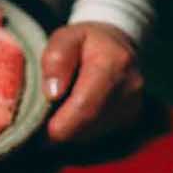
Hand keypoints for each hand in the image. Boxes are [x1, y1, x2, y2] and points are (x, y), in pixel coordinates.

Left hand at [40, 22, 143, 142]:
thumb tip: (53, 94)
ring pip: (93, 133)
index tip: (38, 130)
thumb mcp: (65, 38)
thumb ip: (56, 60)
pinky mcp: (132, 119)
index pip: (85, 106)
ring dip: (71, 131)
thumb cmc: (86, 42)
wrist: (117, 46)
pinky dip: (82, 131)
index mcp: (113, 63)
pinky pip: (100, 135)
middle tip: (40, 126)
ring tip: (57, 115)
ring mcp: (134, 106)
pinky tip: (74, 117)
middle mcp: (130, 88)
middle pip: (88, 124)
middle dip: (61, 131)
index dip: (59, 125)